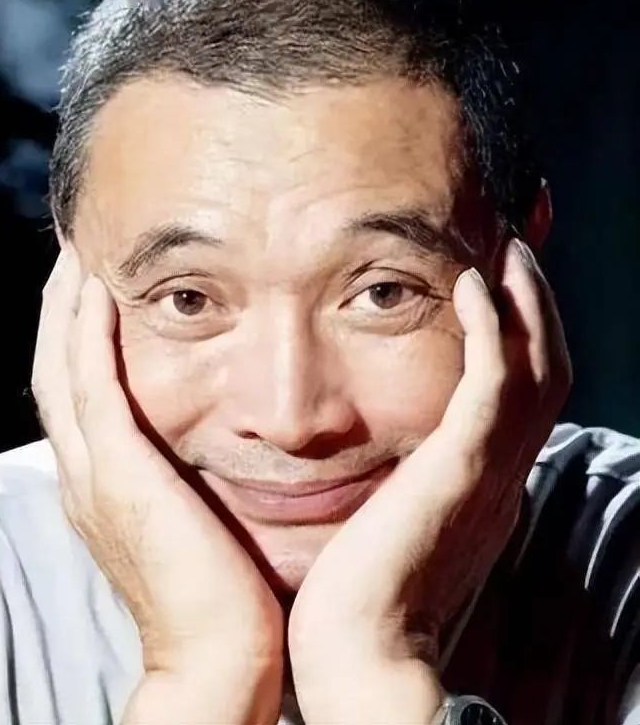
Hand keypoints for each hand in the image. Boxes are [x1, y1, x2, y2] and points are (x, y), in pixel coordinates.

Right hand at [31, 245, 283, 724]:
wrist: (222, 657)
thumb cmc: (230, 592)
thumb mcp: (204, 520)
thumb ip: (201, 478)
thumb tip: (235, 441)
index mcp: (107, 484)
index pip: (80, 390)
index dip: (80, 335)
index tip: (98, 286)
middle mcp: (87, 474)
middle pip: (57, 369)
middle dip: (63, 310)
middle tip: (76, 253)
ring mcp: (95, 475)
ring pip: (62, 368)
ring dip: (67, 308)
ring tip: (78, 253)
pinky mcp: (118, 476)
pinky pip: (90, 386)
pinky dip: (87, 335)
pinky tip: (98, 289)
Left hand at [288, 237, 572, 723]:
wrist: (357, 650)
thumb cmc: (360, 591)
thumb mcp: (397, 525)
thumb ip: (409, 487)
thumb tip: (391, 460)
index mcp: (485, 486)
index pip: (523, 398)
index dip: (525, 340)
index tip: (500, 292)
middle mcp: (501, 474)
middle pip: (547, 372)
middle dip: (538, 309)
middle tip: (516, 253)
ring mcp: (488, 471)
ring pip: (536, 367)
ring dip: (525, 305)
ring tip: (504, 253)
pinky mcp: (460, 467)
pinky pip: (493, 382)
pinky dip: (493, 329)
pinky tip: (472, 284)